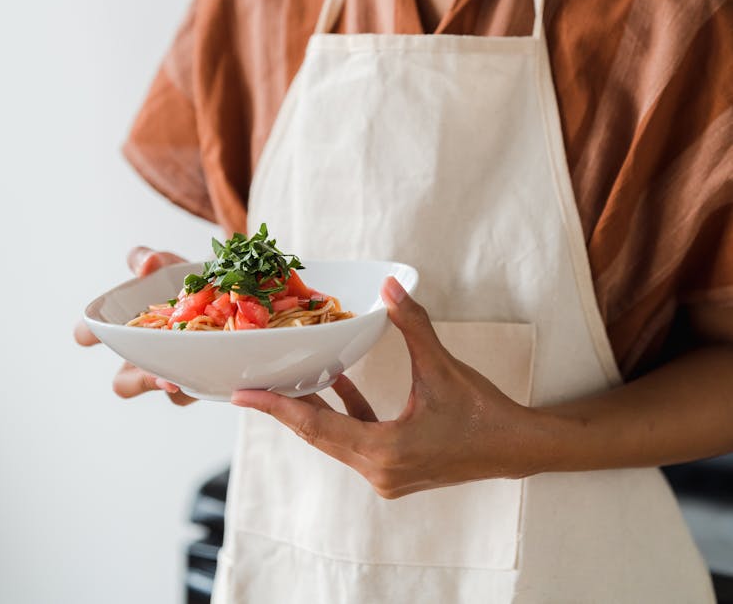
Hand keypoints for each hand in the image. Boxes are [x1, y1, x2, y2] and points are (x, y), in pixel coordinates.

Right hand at [74, 247, 197, 406]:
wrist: (227, 293)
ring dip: (168, 383)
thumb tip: (146, 265)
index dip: (85, 334)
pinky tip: (213, 371)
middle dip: (138, 379)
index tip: (88, 333)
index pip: (91, 334)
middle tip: (150, 368)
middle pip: (124, 383)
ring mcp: (171, 371)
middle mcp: (143, 355)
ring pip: (164, 390)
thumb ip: (149, 260)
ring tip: (178, 378)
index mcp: (124, 328)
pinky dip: (202, 380)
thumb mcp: (168, 266)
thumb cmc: (185, 282)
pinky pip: (196, 389)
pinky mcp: (200, 379)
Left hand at [231, 277, 540, 497]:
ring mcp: (386, 475)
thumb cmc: (482, 412)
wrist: (516, 448)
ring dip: (314, 409)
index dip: (277, 409)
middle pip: (319, 435)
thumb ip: (412, 324)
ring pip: (335, 438)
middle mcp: (379, 471)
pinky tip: (338, 383)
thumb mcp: (442, 366)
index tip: (243, 396)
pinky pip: (356, 438)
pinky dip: (345, 412)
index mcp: (384, 452)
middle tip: (250, 385)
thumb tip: (389, 287)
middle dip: (285, 408)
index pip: (317, 427)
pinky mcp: (395, 468)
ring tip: (286, 380)